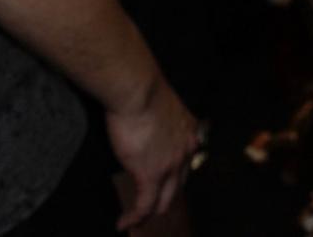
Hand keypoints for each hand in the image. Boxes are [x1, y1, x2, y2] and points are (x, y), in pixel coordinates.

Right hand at [104, 77, 197, 229]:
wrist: (139, 90)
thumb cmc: (143, 90)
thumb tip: (145, 126)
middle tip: (149, 206)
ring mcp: (170, 165)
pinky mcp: (150, 174)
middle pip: (179, 185)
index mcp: (190, 132)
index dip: (174, 176)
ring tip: (135, 219)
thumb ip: (160, 121)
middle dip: (164, 198)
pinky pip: (143, 205)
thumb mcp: (161, 106)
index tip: (162, 184)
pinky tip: (123, 223)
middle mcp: (186, 151)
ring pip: (163, 200)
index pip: (187, 162)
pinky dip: (133, 217)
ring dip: (149, 212)